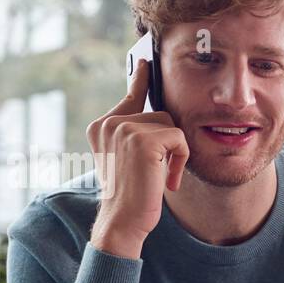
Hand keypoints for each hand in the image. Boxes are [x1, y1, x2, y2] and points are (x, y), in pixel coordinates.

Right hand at [86, 57, 189, 258]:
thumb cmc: (132, 194)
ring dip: (176, 154)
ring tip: (161, 177)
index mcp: (102, 126)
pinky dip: (181, 161)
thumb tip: (161, 113)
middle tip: (160, 172)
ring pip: (171, 126)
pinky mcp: (142, 139)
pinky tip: (167, 180)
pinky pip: (179, 139)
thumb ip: (139, 134)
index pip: (130, 95)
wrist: (123, 220)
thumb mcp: (132, 159)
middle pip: (161, 114)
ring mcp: (123, 128)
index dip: (140, 79)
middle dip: (170, 144)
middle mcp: (109, 123)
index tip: (145, 62)